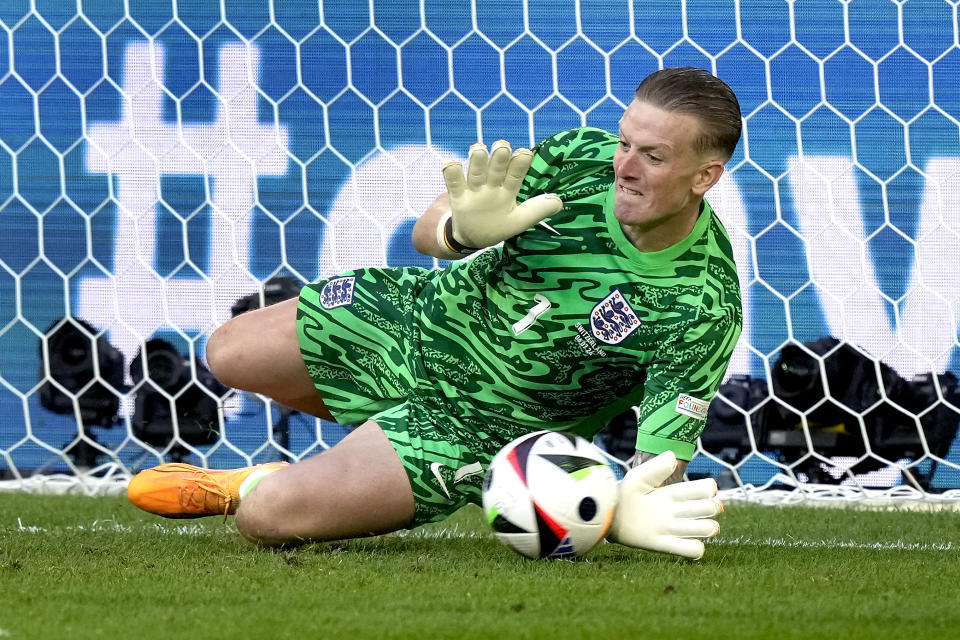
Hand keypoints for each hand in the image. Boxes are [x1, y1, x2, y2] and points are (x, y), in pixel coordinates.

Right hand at [440, 140, 562, 250]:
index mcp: (508, 189)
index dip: (520, 164)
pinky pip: (454, 183)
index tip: (524, 153)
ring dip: (477, 161)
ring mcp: (474, 189)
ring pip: (475, 172)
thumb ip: (537, 210)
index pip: (515, 174)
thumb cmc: (498, 225)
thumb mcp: (519, 221)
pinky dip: (451, 173)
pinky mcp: (458, 196)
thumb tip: (559, 202)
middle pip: (496, 168)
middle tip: (502, 146)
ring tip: (478, 149)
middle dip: (499, 157)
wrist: (472, 238)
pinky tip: (450, 163)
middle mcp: (492, 184)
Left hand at [606, 451, 722, 559]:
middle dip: (711, 508)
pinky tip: (691, 542)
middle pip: (708, 509)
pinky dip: (696, 549)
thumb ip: (656, 467)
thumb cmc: (623, 493)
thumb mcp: (639, 477)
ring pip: (705, 529)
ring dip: (707, 527)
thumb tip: (673, 456)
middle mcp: (677, 510)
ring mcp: (672, 528)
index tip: (708, 489)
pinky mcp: (664, 544)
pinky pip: (690, 549)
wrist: (607, 515)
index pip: (703, 489)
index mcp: (673, 493)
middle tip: (705, 507)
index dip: (709, 489)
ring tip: (695, 525)